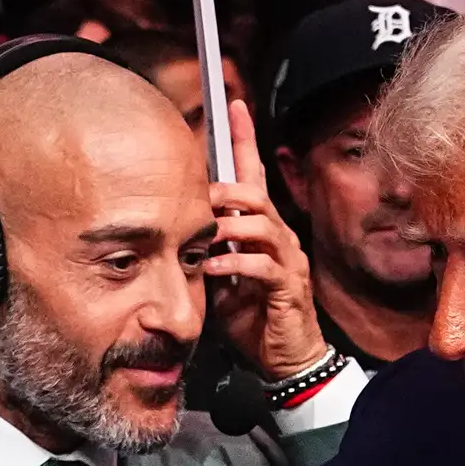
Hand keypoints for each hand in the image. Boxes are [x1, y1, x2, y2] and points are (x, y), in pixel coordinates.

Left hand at [205, 98, 326, 377]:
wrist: (286, 360)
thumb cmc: (252, 318)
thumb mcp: (220, 278)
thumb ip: (205, 251)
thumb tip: (176, 231)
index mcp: (262, 230)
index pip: (255, 175)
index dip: (245, 140)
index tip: (234, 105)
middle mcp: (279, 237)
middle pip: (256, 194)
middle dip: (225, 191)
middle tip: (198, 196)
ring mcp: (287, 261)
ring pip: (262, 223)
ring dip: (229, 224)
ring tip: (205, 231)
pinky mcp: (287, 288)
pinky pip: (262, 266)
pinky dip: (235, 264)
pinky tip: (213, 268)